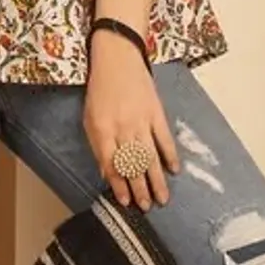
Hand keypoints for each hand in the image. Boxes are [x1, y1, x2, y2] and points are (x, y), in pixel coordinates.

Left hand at [83, 30, 179, 210]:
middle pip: (133, 165)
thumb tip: (107, 172)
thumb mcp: (90, 117)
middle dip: (140, 188)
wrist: (118, 57)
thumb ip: (99, 145)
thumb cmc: (100, 88)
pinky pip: (164, 138)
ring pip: (150, 156)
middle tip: (146, 207)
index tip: (125, 202)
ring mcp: (142, 120)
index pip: (112, 164)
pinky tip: (174, 170)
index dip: (119, 185)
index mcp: (102, 129)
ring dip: (156, 179)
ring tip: (162, 199)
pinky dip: (170, 154)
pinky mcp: (156, 112)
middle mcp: (122, 128)